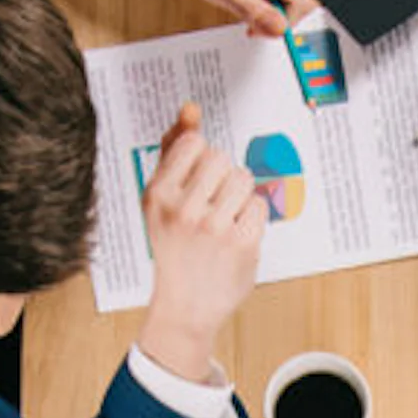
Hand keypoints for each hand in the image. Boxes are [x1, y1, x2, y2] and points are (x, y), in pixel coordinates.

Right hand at [139, 101, 269, 381]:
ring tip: (225, 218)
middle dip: (222, 177)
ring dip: (239, 195)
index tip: (196, 184)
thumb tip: (190, 109)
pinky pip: (259, 204)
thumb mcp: (161, 200)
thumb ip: (172, 150)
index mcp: (158, 195)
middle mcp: (183, 210)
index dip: (200, 160)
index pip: (193, 144)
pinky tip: (236, 235)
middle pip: (221, 157)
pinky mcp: (242, 243)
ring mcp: (214, 228)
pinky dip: (252, 217)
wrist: (185, 308)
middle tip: (212, 205)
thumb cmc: (174, 248)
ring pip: (243, 178)